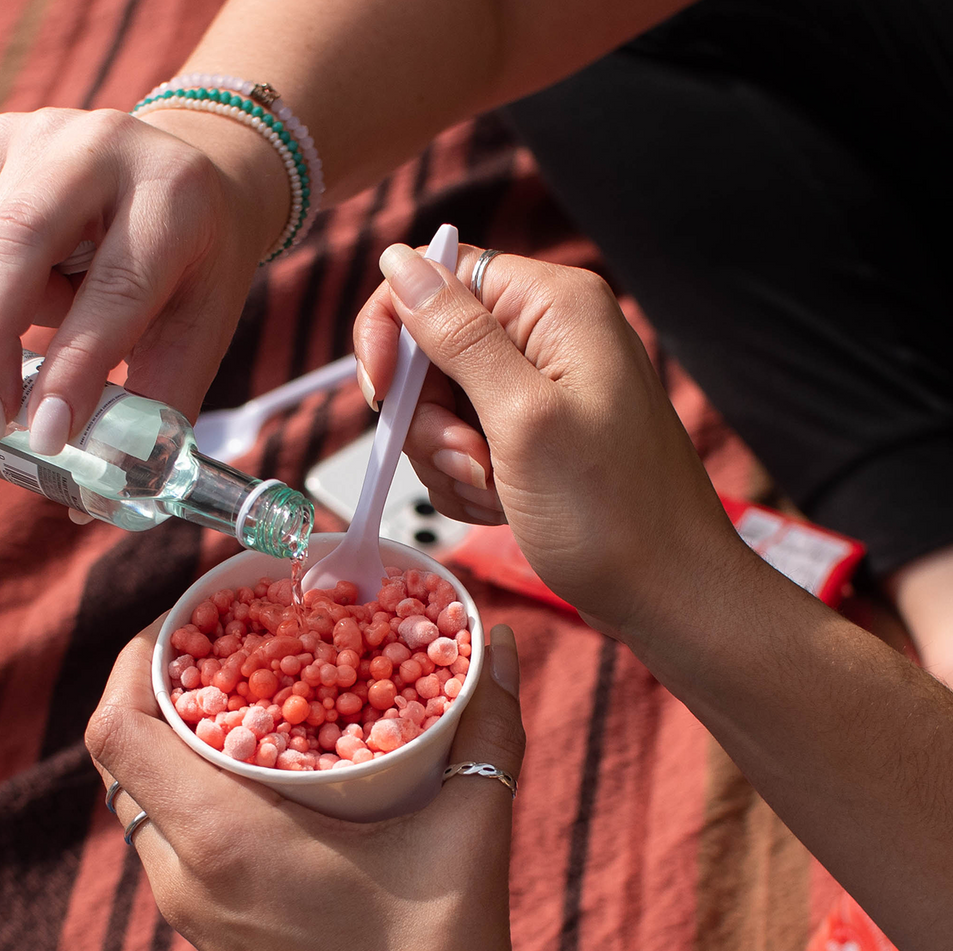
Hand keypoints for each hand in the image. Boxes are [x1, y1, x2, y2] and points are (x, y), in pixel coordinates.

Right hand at [0, 105, 289, 452]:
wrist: (196, 173)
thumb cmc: (196, 269)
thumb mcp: (198, 329)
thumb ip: (153, 408)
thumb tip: (82, 506)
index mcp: (175, 198)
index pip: (117, 292)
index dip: (76, 369)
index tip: (44, 438)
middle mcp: (104, 146)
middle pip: (19, 245)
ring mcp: (45, 130)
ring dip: (11, 312)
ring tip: (67, 313)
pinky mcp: (3, 135)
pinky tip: (45, 273)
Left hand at [86, 618, 536, 950]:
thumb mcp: (469, 837)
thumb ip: (489, 732)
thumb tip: (503, 646)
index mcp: (221, 841)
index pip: (116, 730)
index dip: (132, 660)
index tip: (185, 620)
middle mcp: (183, 873)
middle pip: (122, 756)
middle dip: (157, 687)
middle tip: (225, 645)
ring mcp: (189, 908)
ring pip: (142, 798)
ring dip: (174, 738)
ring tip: (247, 695)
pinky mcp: (209, 930)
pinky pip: (170, 835)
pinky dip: (193, 786)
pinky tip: (268, 771)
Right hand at [353, 244, 746, 639]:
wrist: (664, 591)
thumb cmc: (613, 512)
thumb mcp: (522, 417)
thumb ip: (457, 335)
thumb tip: (402, 262)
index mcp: (553, 307)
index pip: (436, 278)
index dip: (394, 331)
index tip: (383, 397)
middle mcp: (546, 338)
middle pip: (431, 351)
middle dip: (430, 418)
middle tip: (474, 461)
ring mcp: (539, 391)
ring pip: (439, 407)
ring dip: (449, 459)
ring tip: (497, 490)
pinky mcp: (532, 438)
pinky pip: (461, 446)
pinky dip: (467, 483)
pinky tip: (502, 506)